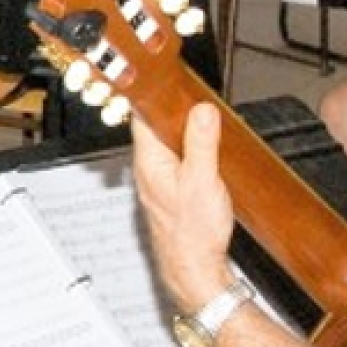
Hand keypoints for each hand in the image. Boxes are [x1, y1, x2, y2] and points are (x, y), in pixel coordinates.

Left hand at [130, 104, 239, 314]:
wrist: (195, 269)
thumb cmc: (193, 233)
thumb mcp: (202, 180)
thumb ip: (202, 143)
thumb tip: (202, 111)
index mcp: (149, 161)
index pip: (141, 116)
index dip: (152, 93)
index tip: (164, 77)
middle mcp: (148, 170)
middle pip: (154, 127)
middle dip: (173, 110)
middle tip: (192, 94)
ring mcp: (158, 181)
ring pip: (166, 144)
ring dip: (182, 131)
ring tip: (202, 117)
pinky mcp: (170, 192)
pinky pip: (175, 160)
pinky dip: (187, 150)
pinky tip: (204, 151)